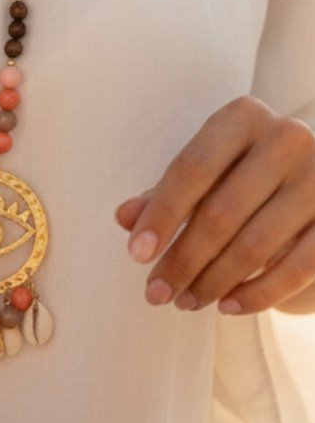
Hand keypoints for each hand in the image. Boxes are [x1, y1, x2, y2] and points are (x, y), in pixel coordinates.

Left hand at [114, 95, 314, 314]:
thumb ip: (164, 193)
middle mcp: (286, 138)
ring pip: (256, 244)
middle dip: (183, 259)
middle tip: (156, 293)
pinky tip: (227, 306)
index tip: (136, 255)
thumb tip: (124, 218)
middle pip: (222, 210)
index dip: (161, 214)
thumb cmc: (243, 172)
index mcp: (244, 116)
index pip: (193, 168)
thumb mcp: (206, 172)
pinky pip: (296, 268)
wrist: (311, 180)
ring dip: (214, 281)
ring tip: (185, 302)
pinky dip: (258, 294)